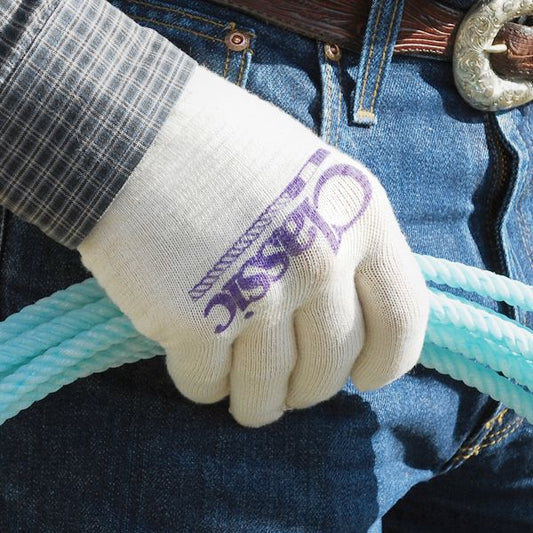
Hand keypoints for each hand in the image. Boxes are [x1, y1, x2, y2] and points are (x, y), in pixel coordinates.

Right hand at [78, 65, 428, 426]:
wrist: (133, 132)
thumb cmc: (222, 148)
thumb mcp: (310, 173)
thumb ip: (339, 238)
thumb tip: (342, 307)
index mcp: (358, 218)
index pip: (403, 321)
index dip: (387, 363)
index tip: (365, 376)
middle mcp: (319, 262)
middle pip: (331, 368)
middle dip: (308, 388)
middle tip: (286, 383)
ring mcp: (258, 296)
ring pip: (269, 392)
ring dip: (258, 402)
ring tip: (245, 393)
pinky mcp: (195, 323)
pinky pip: (209, 385)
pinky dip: (204, 383)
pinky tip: (196, 359)